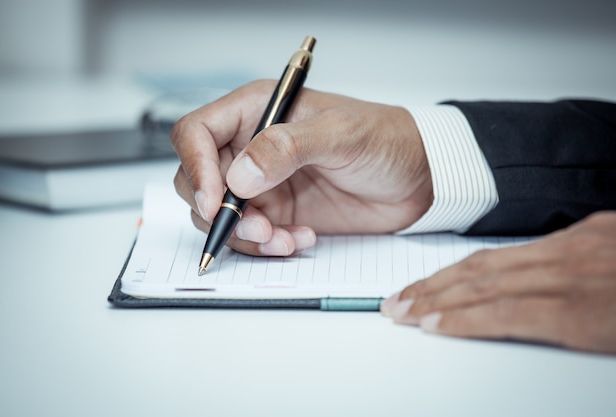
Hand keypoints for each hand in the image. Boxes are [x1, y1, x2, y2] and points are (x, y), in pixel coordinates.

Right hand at [171, 80, 432, 255]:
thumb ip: (288, 147)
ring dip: (243, 235)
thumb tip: (239, 174)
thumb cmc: (386, 139)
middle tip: (256, 228)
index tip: (216, 201)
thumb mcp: (341, 134)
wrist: (419, 179)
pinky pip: (251, 236)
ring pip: (220, 215)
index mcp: (257, 111)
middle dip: (219, 211)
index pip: (196, 134)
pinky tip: (299, 239)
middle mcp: (251, 147)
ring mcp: (263, 184)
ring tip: (284, 239)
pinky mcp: (279, 213)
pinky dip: (266, 246)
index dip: (196, 168)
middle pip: (198, 180)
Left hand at [381, 211, 615, 355]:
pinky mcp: (580, 312)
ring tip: (401, 311)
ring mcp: (571, 278)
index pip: (496, 257)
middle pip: (479, 268)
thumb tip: (545, 276)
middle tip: (395, 299)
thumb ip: (583, 263)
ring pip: (483, 285)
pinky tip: (436, 325)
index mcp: (578, 239)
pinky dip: (466, 319)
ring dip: (435, 300)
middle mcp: (567, 252)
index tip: (423, 285)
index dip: (452, 273)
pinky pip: (507, 312)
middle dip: (432, 286)